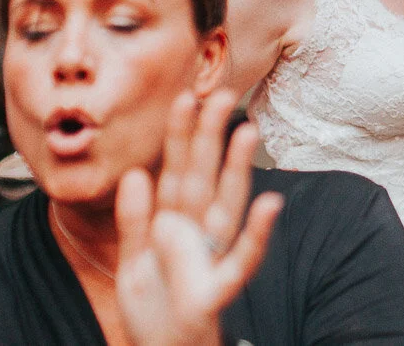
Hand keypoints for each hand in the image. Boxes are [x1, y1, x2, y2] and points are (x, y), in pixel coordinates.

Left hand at [115, 90, 282, 345]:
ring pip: (224, 206)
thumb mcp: (133, 261)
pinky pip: (240, 259)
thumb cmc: (155, 308)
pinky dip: (257, 234)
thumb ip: (135, 220)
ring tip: (245, 132)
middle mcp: (197, 233)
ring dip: (236, 170)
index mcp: (174, 223)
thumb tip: (135, 173)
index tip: (184, 97)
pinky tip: (270, 205)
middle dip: (210, 137)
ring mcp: (209, 257)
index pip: (176, 172)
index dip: (179, 136)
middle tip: (221, 94)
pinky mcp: (215, 287)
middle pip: (203, 178)